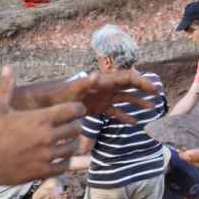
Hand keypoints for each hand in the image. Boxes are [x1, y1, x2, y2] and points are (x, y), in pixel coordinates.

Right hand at [0, 67, 86, 185]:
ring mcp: (47, 155)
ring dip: (74, 143)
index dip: (77, 109)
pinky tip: (72, 159)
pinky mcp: (45, 171)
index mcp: (40, 118)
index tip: (75, 110)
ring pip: (74, 147)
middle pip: (77, 128)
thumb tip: (7, 68)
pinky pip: (68, 166)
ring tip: (68, 141)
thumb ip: (7, 87)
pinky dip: (74, 162)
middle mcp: (47, 136)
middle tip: (72, 126)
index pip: (73, 110)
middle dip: (76, 125)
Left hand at [33, 70, 158, 124]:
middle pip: (127, 86)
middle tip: (158, 95)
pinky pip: (113, 112)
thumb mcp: (68, 90)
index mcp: (99, 82)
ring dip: (137, 102)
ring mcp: (100, 98)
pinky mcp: (95, 109)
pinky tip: (134, 123)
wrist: (40, 105)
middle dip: (143, 89)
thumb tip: (96, 75)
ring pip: (123, 99)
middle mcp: (102, 88)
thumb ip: (83, 83)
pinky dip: (123, 116)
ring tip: (152, 108)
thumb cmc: (53, 96)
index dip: (140, 81)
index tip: (153, 88)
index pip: (125, 77)